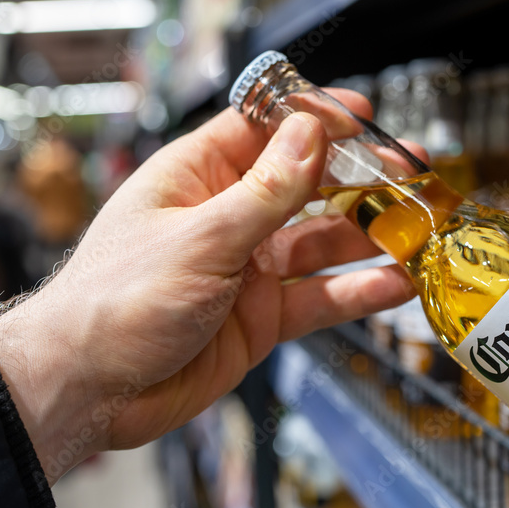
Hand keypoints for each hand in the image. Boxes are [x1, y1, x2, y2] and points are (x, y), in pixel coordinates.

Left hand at [0, 92, 414, 483]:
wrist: (90, 391)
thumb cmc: (116, 302)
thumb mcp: (199, 239)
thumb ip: (264, 193)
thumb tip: (312, 132)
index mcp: (198, 176)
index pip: (265, 128)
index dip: (315, 118)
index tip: (364, 117)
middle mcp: (228, 216)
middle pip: (306, 183)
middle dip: (359, 176)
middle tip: (410, 171)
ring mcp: (248, 269)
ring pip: (322, 241)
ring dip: (369, 234)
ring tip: (418, 227)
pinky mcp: (262, 318)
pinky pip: (319, 298)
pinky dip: (357, 291)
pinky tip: (395, 284)